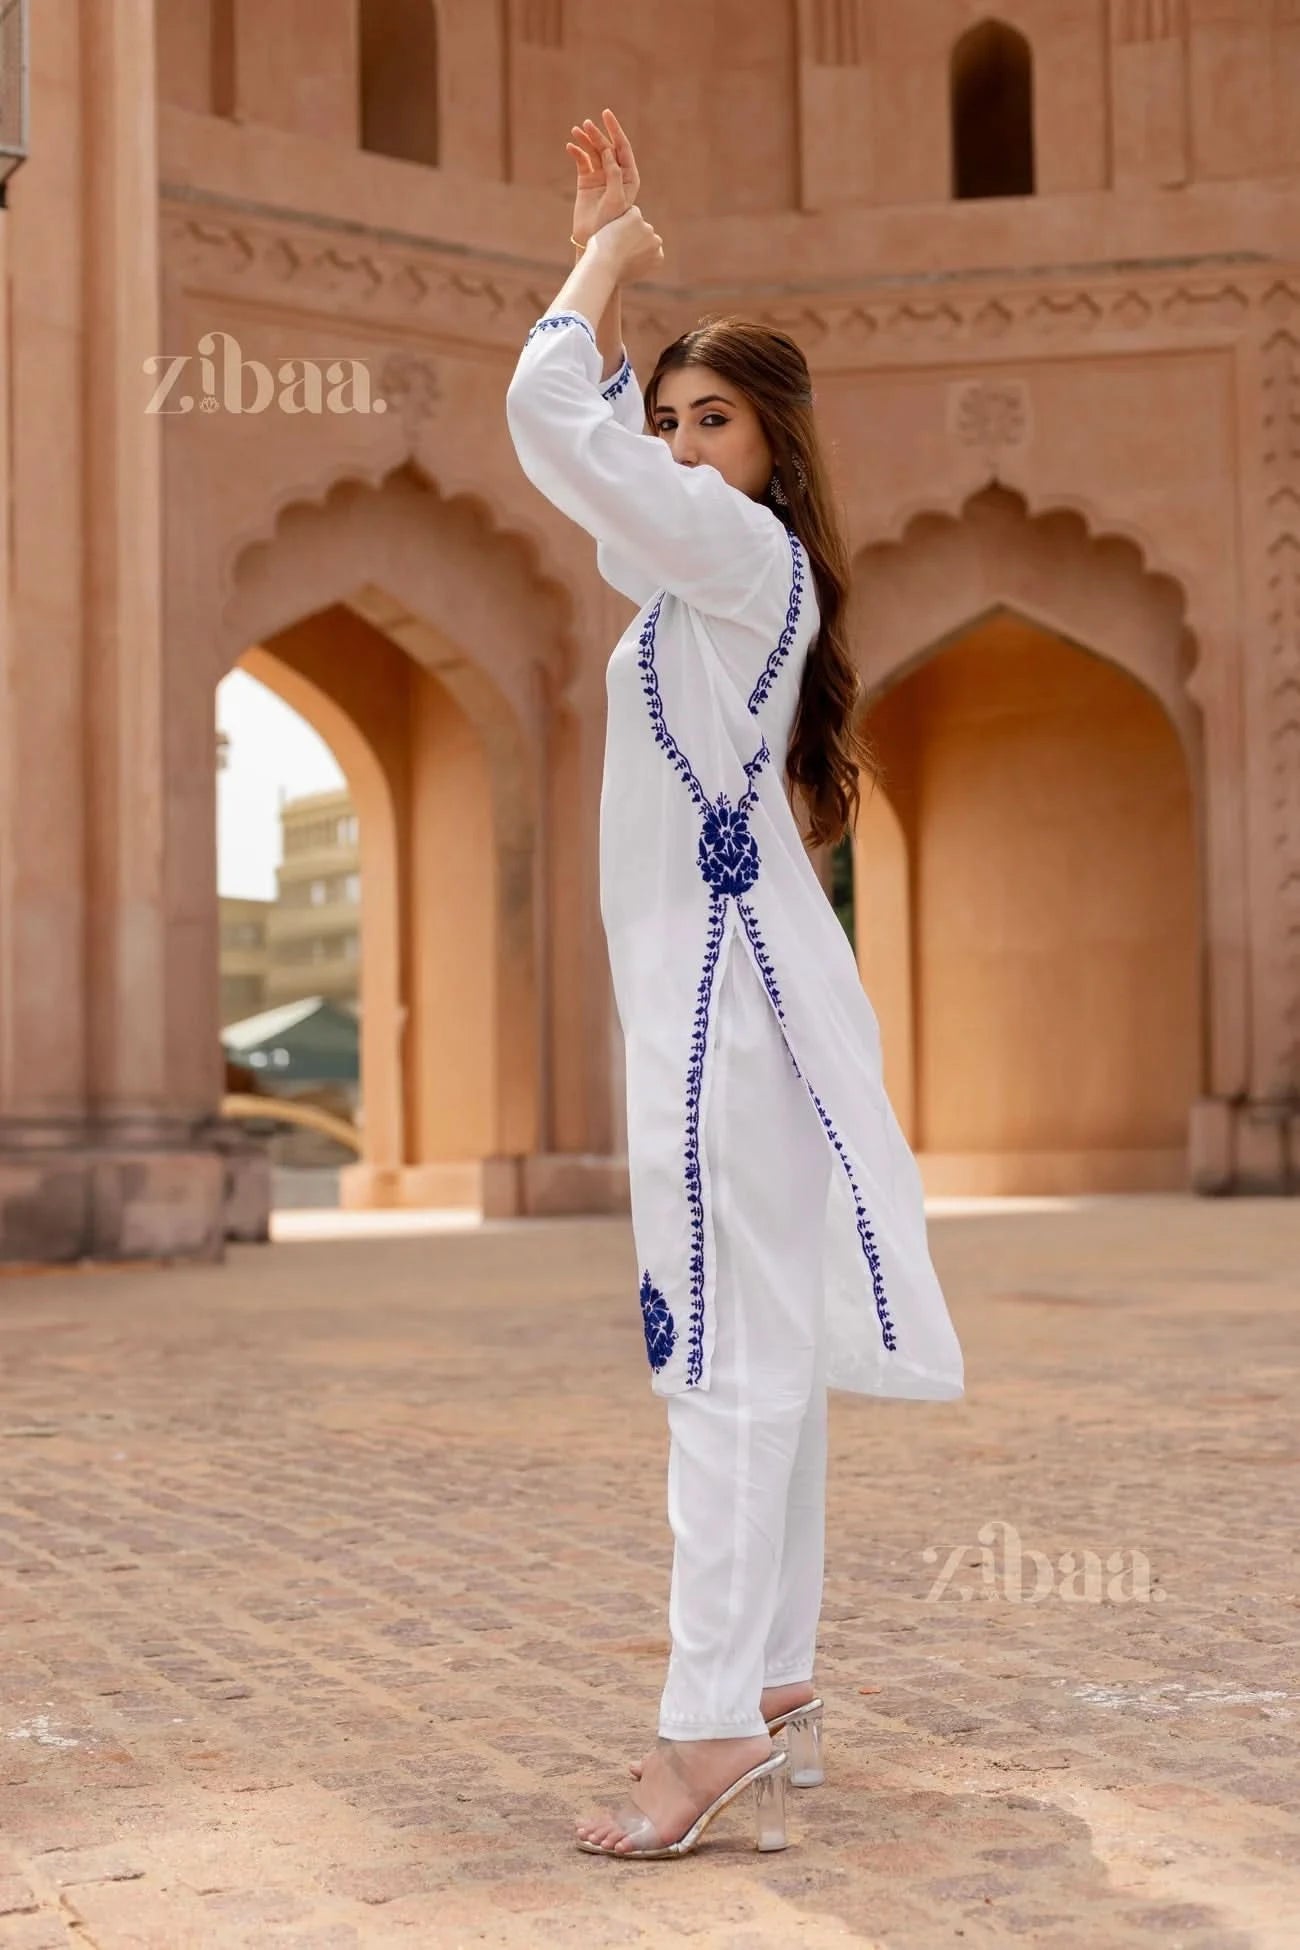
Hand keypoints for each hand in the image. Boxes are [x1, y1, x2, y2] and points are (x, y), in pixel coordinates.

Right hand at [567, 109, 639, 249]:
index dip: (615, 130)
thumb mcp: (616, 198)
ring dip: (585, 140)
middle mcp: (615, 174)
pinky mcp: (586, 181)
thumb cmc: (610, 223)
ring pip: (593, 152)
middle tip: (587, 124)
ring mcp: (600, 176)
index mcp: (629, 176)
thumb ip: (614, 173)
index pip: (623, 147)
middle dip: (597, 134)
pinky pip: (581, 162)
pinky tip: (570, 147)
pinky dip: (576, 153)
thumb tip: (608, 151)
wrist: (594, 239)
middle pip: (607, 147)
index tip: (606, 114)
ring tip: (576, 131)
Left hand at [589, 207, 663, 283]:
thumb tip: (634, 262)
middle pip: (644, 233)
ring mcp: (648, 229)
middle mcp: (656, 242)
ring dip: (626, 227)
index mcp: (658, 258)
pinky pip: (630, 212)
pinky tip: (611, 229)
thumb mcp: (629, 275)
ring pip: (636, 222)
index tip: (623, 256)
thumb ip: (637, 265)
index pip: (649, 246)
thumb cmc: (611, 274)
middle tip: (615, 247)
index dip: (634, 249)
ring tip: (611, 240)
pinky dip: (621, 217)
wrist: (604, 266)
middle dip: (632, 237)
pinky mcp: (636, 217)